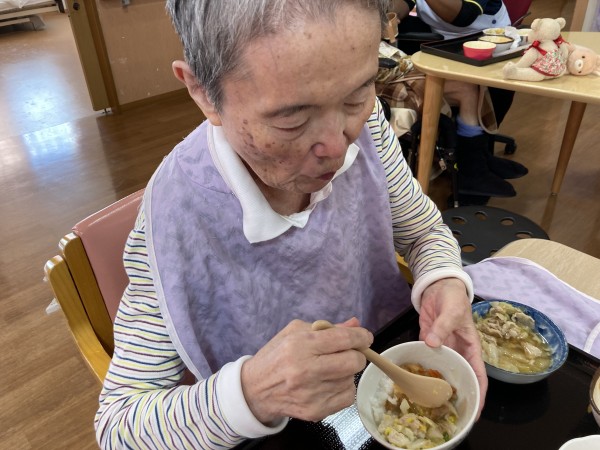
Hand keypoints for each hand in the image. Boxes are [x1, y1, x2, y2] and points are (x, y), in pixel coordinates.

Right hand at [241, 318, 372, 423]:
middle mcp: (306, 370)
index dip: (361, 336)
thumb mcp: (295, 332)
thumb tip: (355, 324)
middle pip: (353, 362)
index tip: (364, 337)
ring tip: (328, 370)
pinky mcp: (316, 411)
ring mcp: (312, 394)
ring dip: (346, 373)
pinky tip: (327, 384)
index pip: (343, 339)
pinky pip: (347, 397)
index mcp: (300, 345)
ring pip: (351, 380)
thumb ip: (327, 328)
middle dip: (356, 355)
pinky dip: (342, 389)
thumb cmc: (276, 356)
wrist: (255, 389)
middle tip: (348, 353)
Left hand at [418, 278, 487, 417]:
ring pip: (442, 371)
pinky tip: (414, 382)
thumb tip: (433, 343)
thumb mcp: (452, 312)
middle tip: (449, 415)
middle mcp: (458, 352)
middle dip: (457, 396)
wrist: (438, 285)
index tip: (475, 412)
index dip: (479, 394)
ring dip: (437, 385)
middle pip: (460, 378)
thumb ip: (443, 327)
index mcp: (471, 348)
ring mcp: (443, 348)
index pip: (478, 375)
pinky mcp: (428, 342)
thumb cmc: (453, 298)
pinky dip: (422, 370)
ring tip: (430, 404)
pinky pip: (426, 359)